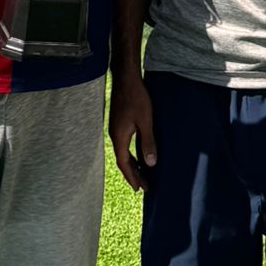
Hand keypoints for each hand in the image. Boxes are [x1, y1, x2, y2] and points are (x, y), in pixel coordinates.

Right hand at [109, 72, 156, 191]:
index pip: (124, 163)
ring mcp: (115, 128)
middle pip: (122, 159)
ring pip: (123, 151)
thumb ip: (147, 142)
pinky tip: (139, 152)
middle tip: (143, 186)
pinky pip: (124, 143)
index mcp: (119, 137)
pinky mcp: (119, 122)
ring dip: (132, 163)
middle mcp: (114, 135)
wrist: (125, 78)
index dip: (132, 177)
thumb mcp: (145, 121)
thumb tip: (150, 164)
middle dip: (133, 174)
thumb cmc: (136, 97)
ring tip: (142, 173)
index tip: (140, 188)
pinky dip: (131, 152)